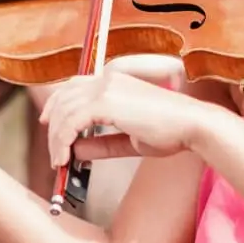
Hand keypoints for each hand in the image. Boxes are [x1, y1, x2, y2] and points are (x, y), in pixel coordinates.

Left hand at [39, 69, 213, 167]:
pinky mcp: (106, 102)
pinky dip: (63, 141)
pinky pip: (72, 122)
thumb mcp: (129, 139)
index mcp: (115, 81)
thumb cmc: (171, 132)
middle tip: (54, 153)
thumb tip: (76, 149)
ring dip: (57, 139)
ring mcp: (106, 88)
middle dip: (53, 126)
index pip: (73, 86)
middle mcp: (108, 79)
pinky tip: (66, 159)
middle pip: (64, 98)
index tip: (49, 124)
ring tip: (59, 163)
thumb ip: (102, 143)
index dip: (57, 103)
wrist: (194, 126)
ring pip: (64, 111)